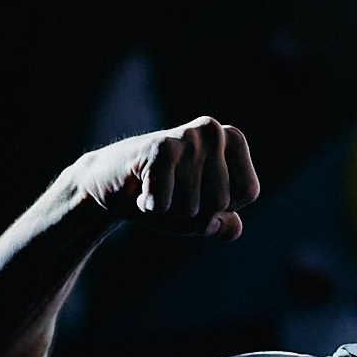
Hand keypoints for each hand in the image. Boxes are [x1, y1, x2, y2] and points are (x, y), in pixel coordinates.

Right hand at [75, 116, 260, 238]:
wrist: (109, 185)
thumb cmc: (163, 197)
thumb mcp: (202, 216)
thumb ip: (226, 225)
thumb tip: (231, 226)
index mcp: (233, 139)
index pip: (248, 192)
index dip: (220, 206)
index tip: (196, 192)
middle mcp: (213, 130)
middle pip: (220, 202)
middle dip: (193, 212)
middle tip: (171, 192)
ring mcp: (186, 137)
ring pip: (192, 208)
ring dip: (169, 211)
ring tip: (155, 190)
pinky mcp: (158, 148)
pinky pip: (164, 204)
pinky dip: (149, 208)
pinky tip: (140, 192)